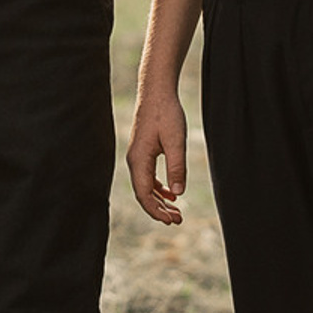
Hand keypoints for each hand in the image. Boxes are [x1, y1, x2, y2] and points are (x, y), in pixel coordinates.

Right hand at [127, 84, 188, 224]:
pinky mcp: (143, 151)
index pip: (143, 194)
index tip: (172, 221)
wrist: (156, 92)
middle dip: (159, 210)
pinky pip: (147, 176)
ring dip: (159, 200)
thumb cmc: (166, 114)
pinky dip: (158, 188)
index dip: (156, 211)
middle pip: (143, 193)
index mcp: (139, 160)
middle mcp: (134, 160)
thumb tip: (177, 194)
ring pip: (145, 186)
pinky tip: (171, 194)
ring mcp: (137, 156)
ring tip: (176, 212)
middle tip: (178, 220)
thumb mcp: (176, 141)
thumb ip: (176, 167)